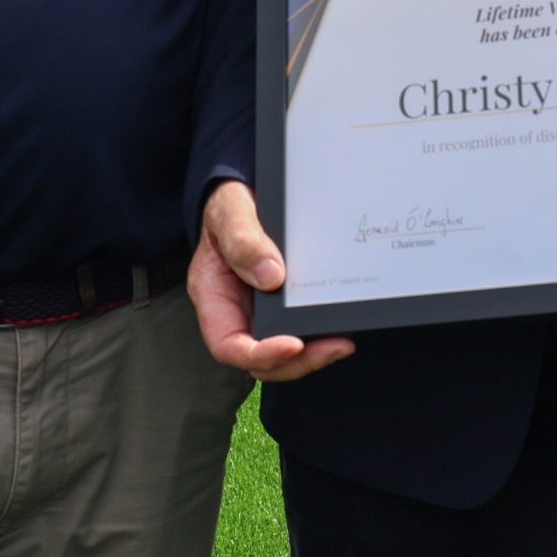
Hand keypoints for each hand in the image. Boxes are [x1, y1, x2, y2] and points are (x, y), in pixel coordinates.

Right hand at [189, 181, 354, 379]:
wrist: (243, 196)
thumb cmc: (228, 207)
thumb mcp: (229, 214)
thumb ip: (243, 242)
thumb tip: (271, 276)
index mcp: (214, 299)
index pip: (229, 345)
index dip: (261, 354)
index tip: (293, 345)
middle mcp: (237, 313)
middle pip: (262, 359)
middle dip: (299, 361)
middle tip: (335, 347)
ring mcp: (261, 313)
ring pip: (284, 353)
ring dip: (314, 354)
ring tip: (342, 342)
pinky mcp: (283, 305)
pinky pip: (299, 329)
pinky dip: (319, 335)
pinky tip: (341, 325)